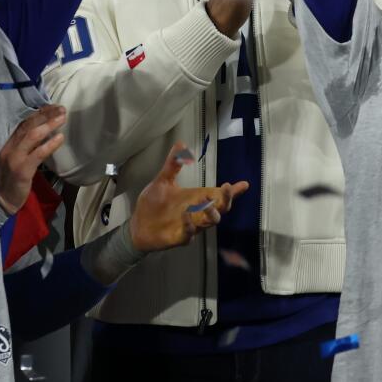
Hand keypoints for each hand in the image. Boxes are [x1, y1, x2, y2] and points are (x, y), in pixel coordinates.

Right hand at [0, 104, 65, 215]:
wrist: (1, 202)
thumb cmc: (10, 179)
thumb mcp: (16, 158)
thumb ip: (25, 145)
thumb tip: (44, 129)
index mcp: (7, 144)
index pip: (23, 123)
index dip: (38, 113)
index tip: (52, 106)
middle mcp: (9, 147)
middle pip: (28, 125)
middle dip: (46, 115)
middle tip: (61, 109)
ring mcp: (14, 158)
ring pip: (32, 135)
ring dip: (49, 124)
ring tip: (63, 118)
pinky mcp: (21, 171)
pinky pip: (37, 154)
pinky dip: (49, 145)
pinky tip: (60, 138)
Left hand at [127, 141, 250, 252]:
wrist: (137, 225)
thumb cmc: (153, 204)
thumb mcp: (163, 181)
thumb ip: (173, 165)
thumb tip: (181, 144)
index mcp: (196, 198)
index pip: (218, 195)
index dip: (233, 192)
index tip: (244, 184)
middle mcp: (197, 212)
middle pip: (221, 209)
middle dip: (227, 199)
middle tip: (227, 188)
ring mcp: (191, 226)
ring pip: (210, 222)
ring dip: (211, 212)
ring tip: (206, 202)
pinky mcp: (180, 237)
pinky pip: (190, 234)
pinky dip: (190, 225)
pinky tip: (186, 215)